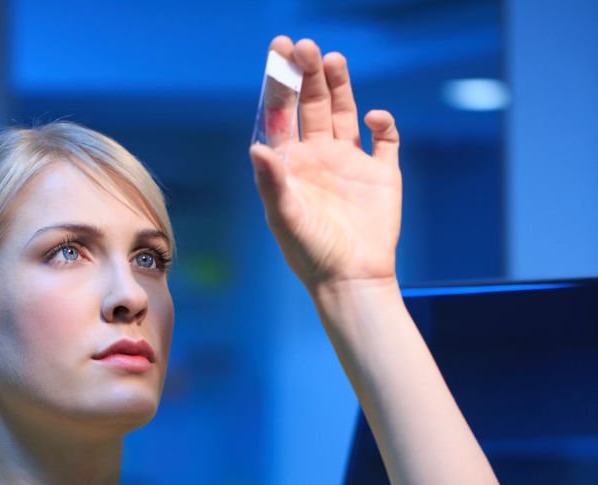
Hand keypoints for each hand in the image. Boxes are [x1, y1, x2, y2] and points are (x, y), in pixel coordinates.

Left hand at [250, 36, 401, 292]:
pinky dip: (383, 124)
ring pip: (344, 111)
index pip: (282, 114)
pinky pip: (385, 140)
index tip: (278, 50)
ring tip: (333, 60)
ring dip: (339, 85)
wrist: (352, 280)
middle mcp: (319, 157)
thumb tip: (256, 146)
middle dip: (308, 74)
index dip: (280, 82)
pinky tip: (375, 119)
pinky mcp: (381, 174)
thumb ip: (272, 182)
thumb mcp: (286, 219)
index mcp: (291, 165)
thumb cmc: (312, 255)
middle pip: (311, 104)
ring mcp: (350, 163)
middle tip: (306, 47)